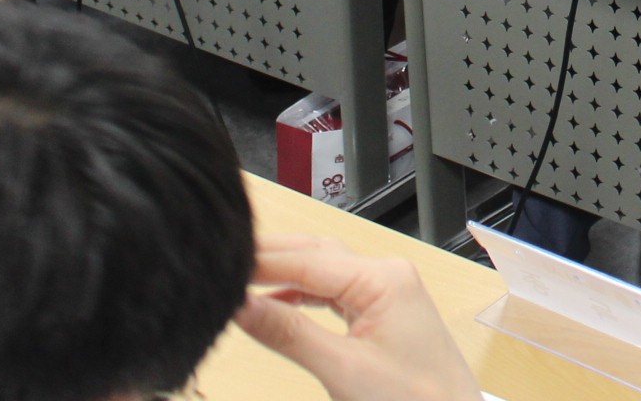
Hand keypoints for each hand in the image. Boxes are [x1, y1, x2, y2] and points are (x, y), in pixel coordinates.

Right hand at [235, 234, 484, 400]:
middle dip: (270, 260)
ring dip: (283, 275)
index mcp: (383, 278)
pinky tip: (274, 302)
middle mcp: (386, 275)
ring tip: (240, 283)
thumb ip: (290, 334)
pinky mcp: (381, 310)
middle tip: (224, 268)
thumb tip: (243, 307)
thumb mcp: (343, 370)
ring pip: (322, 270)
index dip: (261, 263)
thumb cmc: (416, 400)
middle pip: (315, 254)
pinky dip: (300, 294)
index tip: (224, 267)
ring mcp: (385, 291)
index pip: (309, 260)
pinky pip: (332, 291)